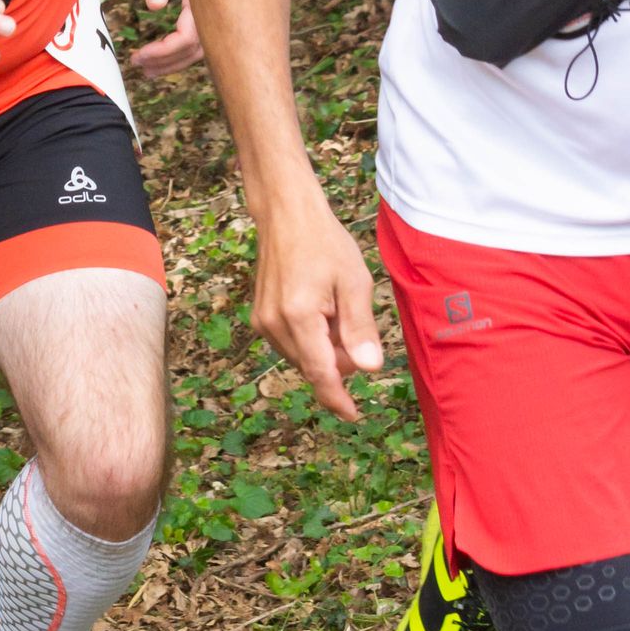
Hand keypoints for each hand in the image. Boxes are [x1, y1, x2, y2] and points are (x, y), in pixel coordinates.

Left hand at [128, 0, 203, 78]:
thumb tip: (155, 5)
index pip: (187, 37)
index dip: (164, 51)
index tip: (140, 55)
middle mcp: (209, 6)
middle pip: (195, 48)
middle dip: (167, 62)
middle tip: (140, 65)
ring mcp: (208, 9)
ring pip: (198, 47)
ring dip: (173, 62)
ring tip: (147, 68)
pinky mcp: (201, 10)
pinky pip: (196, 39)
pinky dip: (178, 52)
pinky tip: (160, 56)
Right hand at [250, 187, 383, 420]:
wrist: (286, 216)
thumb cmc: (324, 243)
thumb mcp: (354, 282)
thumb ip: (360, 328)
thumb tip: (369, 368)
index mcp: (299, 316)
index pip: (320, 372)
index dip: (337, 398)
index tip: (353, 414)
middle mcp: (273, 324)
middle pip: (313, 366)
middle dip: (340, 362)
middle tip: (357, 329)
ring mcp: (262, 322)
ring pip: (302, 357)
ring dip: (325, 350)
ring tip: (337, 311)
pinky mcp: (260, 318)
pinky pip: (291, 344)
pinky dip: (312, 340)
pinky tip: (322, 312)